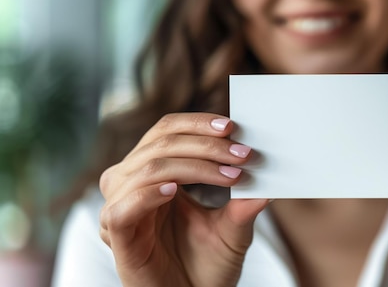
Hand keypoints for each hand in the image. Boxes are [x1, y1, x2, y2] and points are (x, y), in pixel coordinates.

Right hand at [99, 113, 267, 286]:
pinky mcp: (117, 235)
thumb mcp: (233, 229)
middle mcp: (135, 184)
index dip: (197, 123)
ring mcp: (123, 208)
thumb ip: (244, 204)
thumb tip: (270, 176)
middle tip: (242, 154)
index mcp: (157, 174)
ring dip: (193, 166)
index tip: (232, 127)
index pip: (167, 131)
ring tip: (230, 175)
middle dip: (205, 145)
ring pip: (149, 168)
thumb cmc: (208, 265)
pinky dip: (148, 194)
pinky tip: (175, 190)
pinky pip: (123, 207)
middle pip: (160, 144)